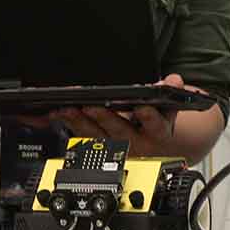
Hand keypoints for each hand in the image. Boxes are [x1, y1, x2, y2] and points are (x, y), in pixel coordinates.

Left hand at [49, 74, 187, 157]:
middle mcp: (137, 144)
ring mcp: (116, 148)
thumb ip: (171, 91)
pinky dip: (68, 123)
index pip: (155, 125)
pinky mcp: (98, 148)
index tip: (141, 107)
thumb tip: (174, 81)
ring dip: (79, 122)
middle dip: (104, 118)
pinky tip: (56, 113)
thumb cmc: (157, 121)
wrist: (155, 147)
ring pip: (96, 136)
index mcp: (158, 133)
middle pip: (120, 132)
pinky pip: (81, 137)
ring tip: (65, 109)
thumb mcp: (169, 104)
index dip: (148, 117)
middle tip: (90, 106)